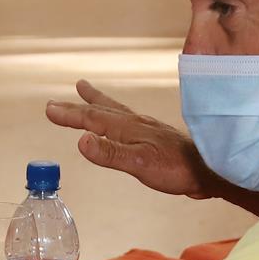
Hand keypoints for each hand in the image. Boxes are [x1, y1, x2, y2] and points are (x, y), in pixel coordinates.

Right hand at [46, 79, 218, 199]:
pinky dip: (114, 114)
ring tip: (84, 89)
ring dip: (96, 101)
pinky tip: (120, 121)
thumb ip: (110, 153)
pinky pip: (126, 120)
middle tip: (56, 102)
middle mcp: (135, 123)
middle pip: (100, 110)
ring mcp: (146, 128)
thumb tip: (81, 140)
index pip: (91, 118)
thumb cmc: (176, 169)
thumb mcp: (139, 165)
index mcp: (128, 128)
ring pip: (114, 110)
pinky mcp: (155, 137)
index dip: (69, 114)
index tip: (48, 109)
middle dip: (76, 106)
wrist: (209, 170)